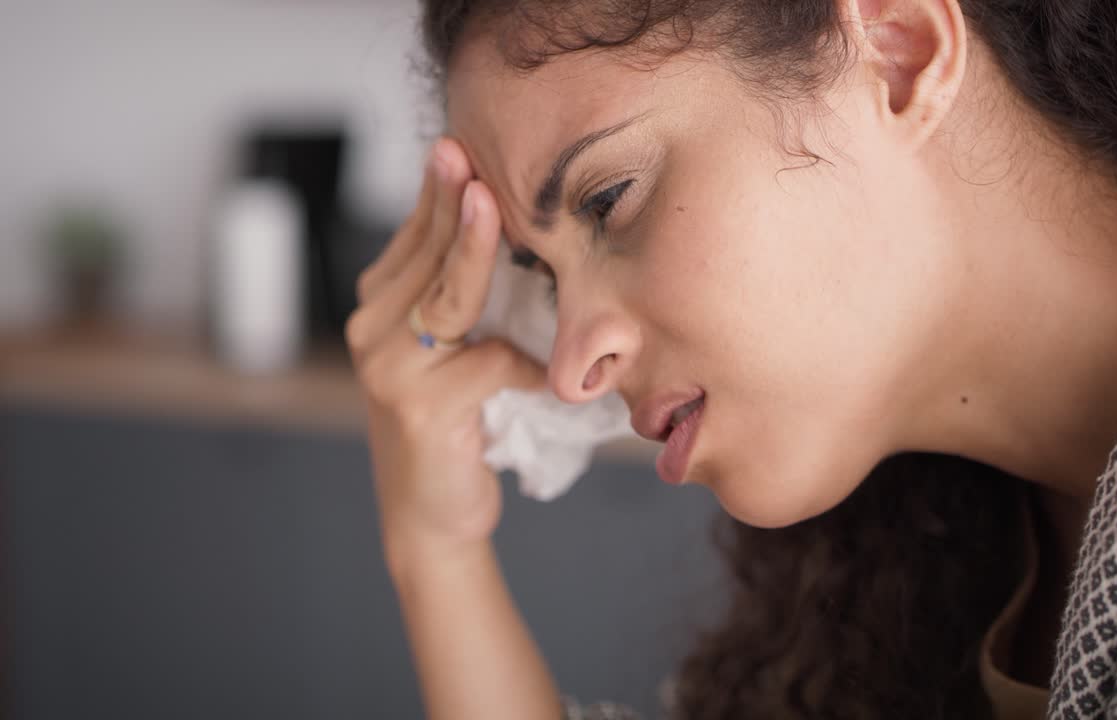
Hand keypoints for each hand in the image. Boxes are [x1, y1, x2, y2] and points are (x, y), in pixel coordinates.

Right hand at [345, 138, 546, 557]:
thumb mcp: (449, 352)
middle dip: (454, 204)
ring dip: (475, 250)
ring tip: (492, 203)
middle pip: (427, 257)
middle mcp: (372, 332)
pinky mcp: (420, 408)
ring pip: (448, 298)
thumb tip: (510, 232)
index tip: (463, 148)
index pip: (414, 238)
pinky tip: (556, 370)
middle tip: (470, 157)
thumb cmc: (454, 425)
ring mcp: (389, 370)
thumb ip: (461, 299)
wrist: (431, 515)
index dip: (439, 194)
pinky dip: (528, 364)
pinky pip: (488, 364)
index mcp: (380, 309)